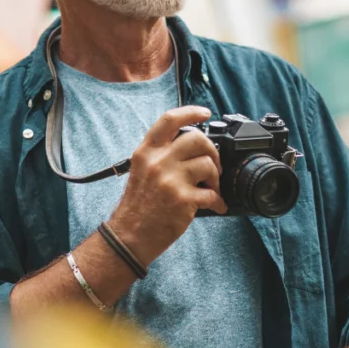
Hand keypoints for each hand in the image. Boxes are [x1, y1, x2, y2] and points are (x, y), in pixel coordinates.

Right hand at [109, 106, 225, 264]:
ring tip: (211, 188)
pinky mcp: (182, 199)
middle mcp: (158, 162)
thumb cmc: (138, 205)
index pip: (169, 120)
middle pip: (197, 138)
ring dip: (216, 178)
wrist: (129, 236)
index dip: (190, 112)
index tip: (205, 113)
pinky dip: (218, 201)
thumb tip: (191, 144)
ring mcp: (170, 180)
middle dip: (212, 151)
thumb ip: (161, 154)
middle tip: (213, 165)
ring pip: (208, 164)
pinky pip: (212, 194)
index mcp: (147, 152)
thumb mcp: (142, 170)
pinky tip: (215, 206)